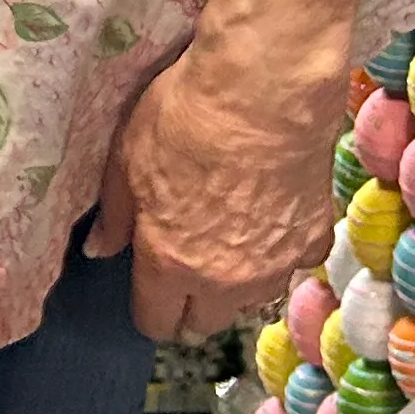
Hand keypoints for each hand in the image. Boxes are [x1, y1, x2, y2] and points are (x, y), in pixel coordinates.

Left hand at [88, 43, 347, 344]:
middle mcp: (223, 281)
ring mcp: (274, 266)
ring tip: (231, 237)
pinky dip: (283, 250)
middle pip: (204, 324)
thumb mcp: (126, 157)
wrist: (265, 89)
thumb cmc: (186, 116)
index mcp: (169, 263)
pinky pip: (294, 264)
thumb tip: (101, 249)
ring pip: (251, 300)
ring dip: (238, 283)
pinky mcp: (313, 242)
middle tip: (187, 265)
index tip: (149, 288)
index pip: (154, 321)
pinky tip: (273, 215)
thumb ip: (115, 214)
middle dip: (191, 304)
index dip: (149, 307)